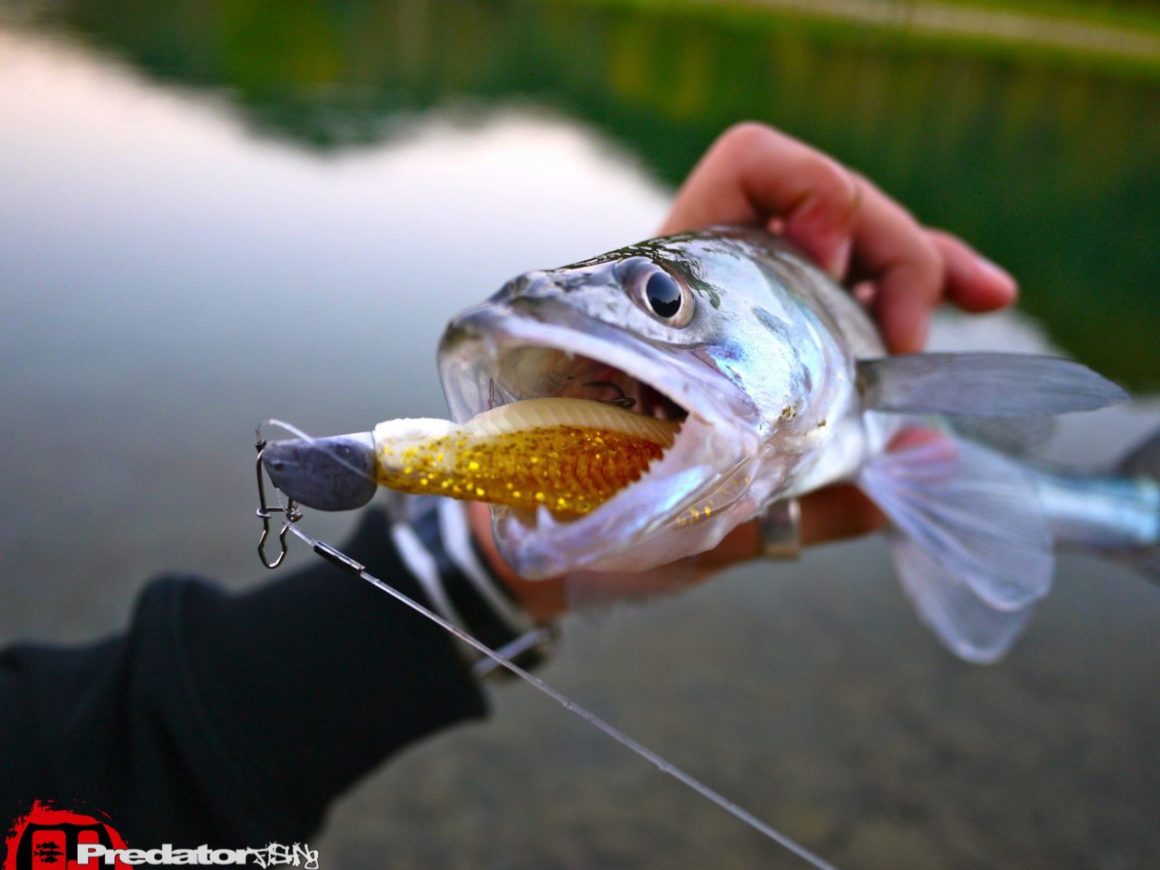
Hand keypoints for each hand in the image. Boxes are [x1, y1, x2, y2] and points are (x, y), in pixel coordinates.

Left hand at [476, 123, 1018, 619]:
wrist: (551, 532)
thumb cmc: (590, 508)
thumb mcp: (691, 512)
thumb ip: (803, 496)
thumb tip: (926, 455)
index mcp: (672, 285)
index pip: (747, 168)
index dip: (808, 189)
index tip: (834, 262)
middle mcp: (717, 279)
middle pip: (826, 203)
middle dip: (891, 248)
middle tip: (901, 340)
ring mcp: (754, 305)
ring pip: (856, 243)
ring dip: (920, 264)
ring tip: (967, 307)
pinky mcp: (783, 342)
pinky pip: (862, 293)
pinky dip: (921, 291)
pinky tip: (981, 295)